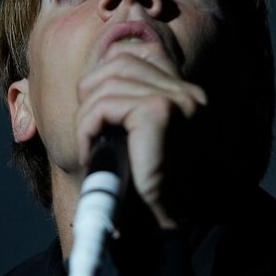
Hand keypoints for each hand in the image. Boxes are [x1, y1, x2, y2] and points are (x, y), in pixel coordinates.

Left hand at [75, 42, 206, 228]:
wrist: (158, 225)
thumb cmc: (141, 183)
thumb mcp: (135, 132)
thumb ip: (127, 96)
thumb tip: (101, 60)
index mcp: (187, 93)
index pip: (142, 50)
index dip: (108, 68)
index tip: (94, 101)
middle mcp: (189, 92)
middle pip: (120, 61)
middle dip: (91, 93)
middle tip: (89, 131)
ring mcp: (179, 100)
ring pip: (107, 84)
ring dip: (86, 117)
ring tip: (90, 146)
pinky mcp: (160, 112)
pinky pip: (104, 106)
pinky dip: (86, 129)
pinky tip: (90, 153)